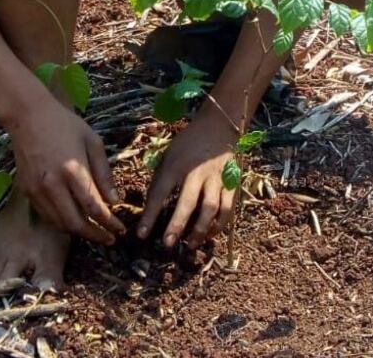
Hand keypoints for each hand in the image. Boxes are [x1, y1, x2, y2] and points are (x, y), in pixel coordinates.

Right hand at [9, 93, 124, 243]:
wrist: (28, 116)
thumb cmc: (65, 125)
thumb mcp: (93, 143)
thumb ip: (104, 173)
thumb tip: (114, 201)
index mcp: (72, 170)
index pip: (94, 207)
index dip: (109, 223)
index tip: (120, 229)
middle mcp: (52, 185)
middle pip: (75, 223)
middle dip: (95, 235)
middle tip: (110, 239)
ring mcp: (37, 190)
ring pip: (59, 223)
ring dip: (79, 232)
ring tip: (95, 232)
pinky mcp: (27, 191)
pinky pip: (47, 216)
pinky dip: (62, 223)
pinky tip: (75, 221)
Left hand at [137, 113, 236, 248]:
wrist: (218, 127)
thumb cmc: (187, 144)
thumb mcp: (168, 155)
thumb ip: (161, 179)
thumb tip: (150, 208)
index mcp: (176, 164)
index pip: (160, 192)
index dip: (149, 215)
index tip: (141, 234)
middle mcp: (197, 172)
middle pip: (187, 203)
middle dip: (177, 225)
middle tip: (168, 244)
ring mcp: (216, 178)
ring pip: (210, 208)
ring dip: (200, 230)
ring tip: (190, 245)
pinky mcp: (231, 183)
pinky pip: (227, 208)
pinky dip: (219, 224)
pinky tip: (210, 234)